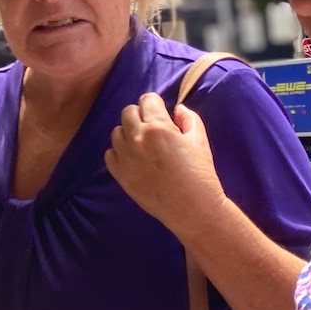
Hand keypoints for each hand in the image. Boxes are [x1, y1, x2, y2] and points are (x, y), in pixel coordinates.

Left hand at [105, 92, 226, 237]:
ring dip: (129, 133)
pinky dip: (119, 153)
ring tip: (143, 144)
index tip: (161, 113)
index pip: (147, 100)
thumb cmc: (200, 174)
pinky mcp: (120, 175)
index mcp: (158, 128)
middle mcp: (137, 139)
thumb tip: (177, 108)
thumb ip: (188, 118)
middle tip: (152, 128)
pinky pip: (110, 154)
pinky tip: (134, 159)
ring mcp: (125, 158)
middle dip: (141, 115)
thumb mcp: (200, 140)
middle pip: (128, 112)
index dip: (155, 104)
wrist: (193, 209)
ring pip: (117, 132)